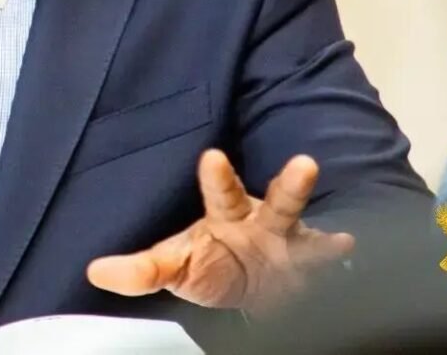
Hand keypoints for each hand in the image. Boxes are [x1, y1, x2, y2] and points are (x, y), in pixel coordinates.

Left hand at [86, 150, 353, 313]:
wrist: (255, 288)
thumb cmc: (213, 266)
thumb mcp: (177, 266)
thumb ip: (142, 270)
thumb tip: (96, 272)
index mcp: (227, 214)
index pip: (220, 191)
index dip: (217, 176)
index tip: (212, 157)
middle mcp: (263, 220)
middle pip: (277, 200)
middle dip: (290, 185)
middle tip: (305, 163)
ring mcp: (290, 242)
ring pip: (307, 224)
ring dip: (319, 218)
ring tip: (335, 215)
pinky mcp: (310, 264)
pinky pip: (326, 258)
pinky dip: (335, 253)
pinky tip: (350, 244)